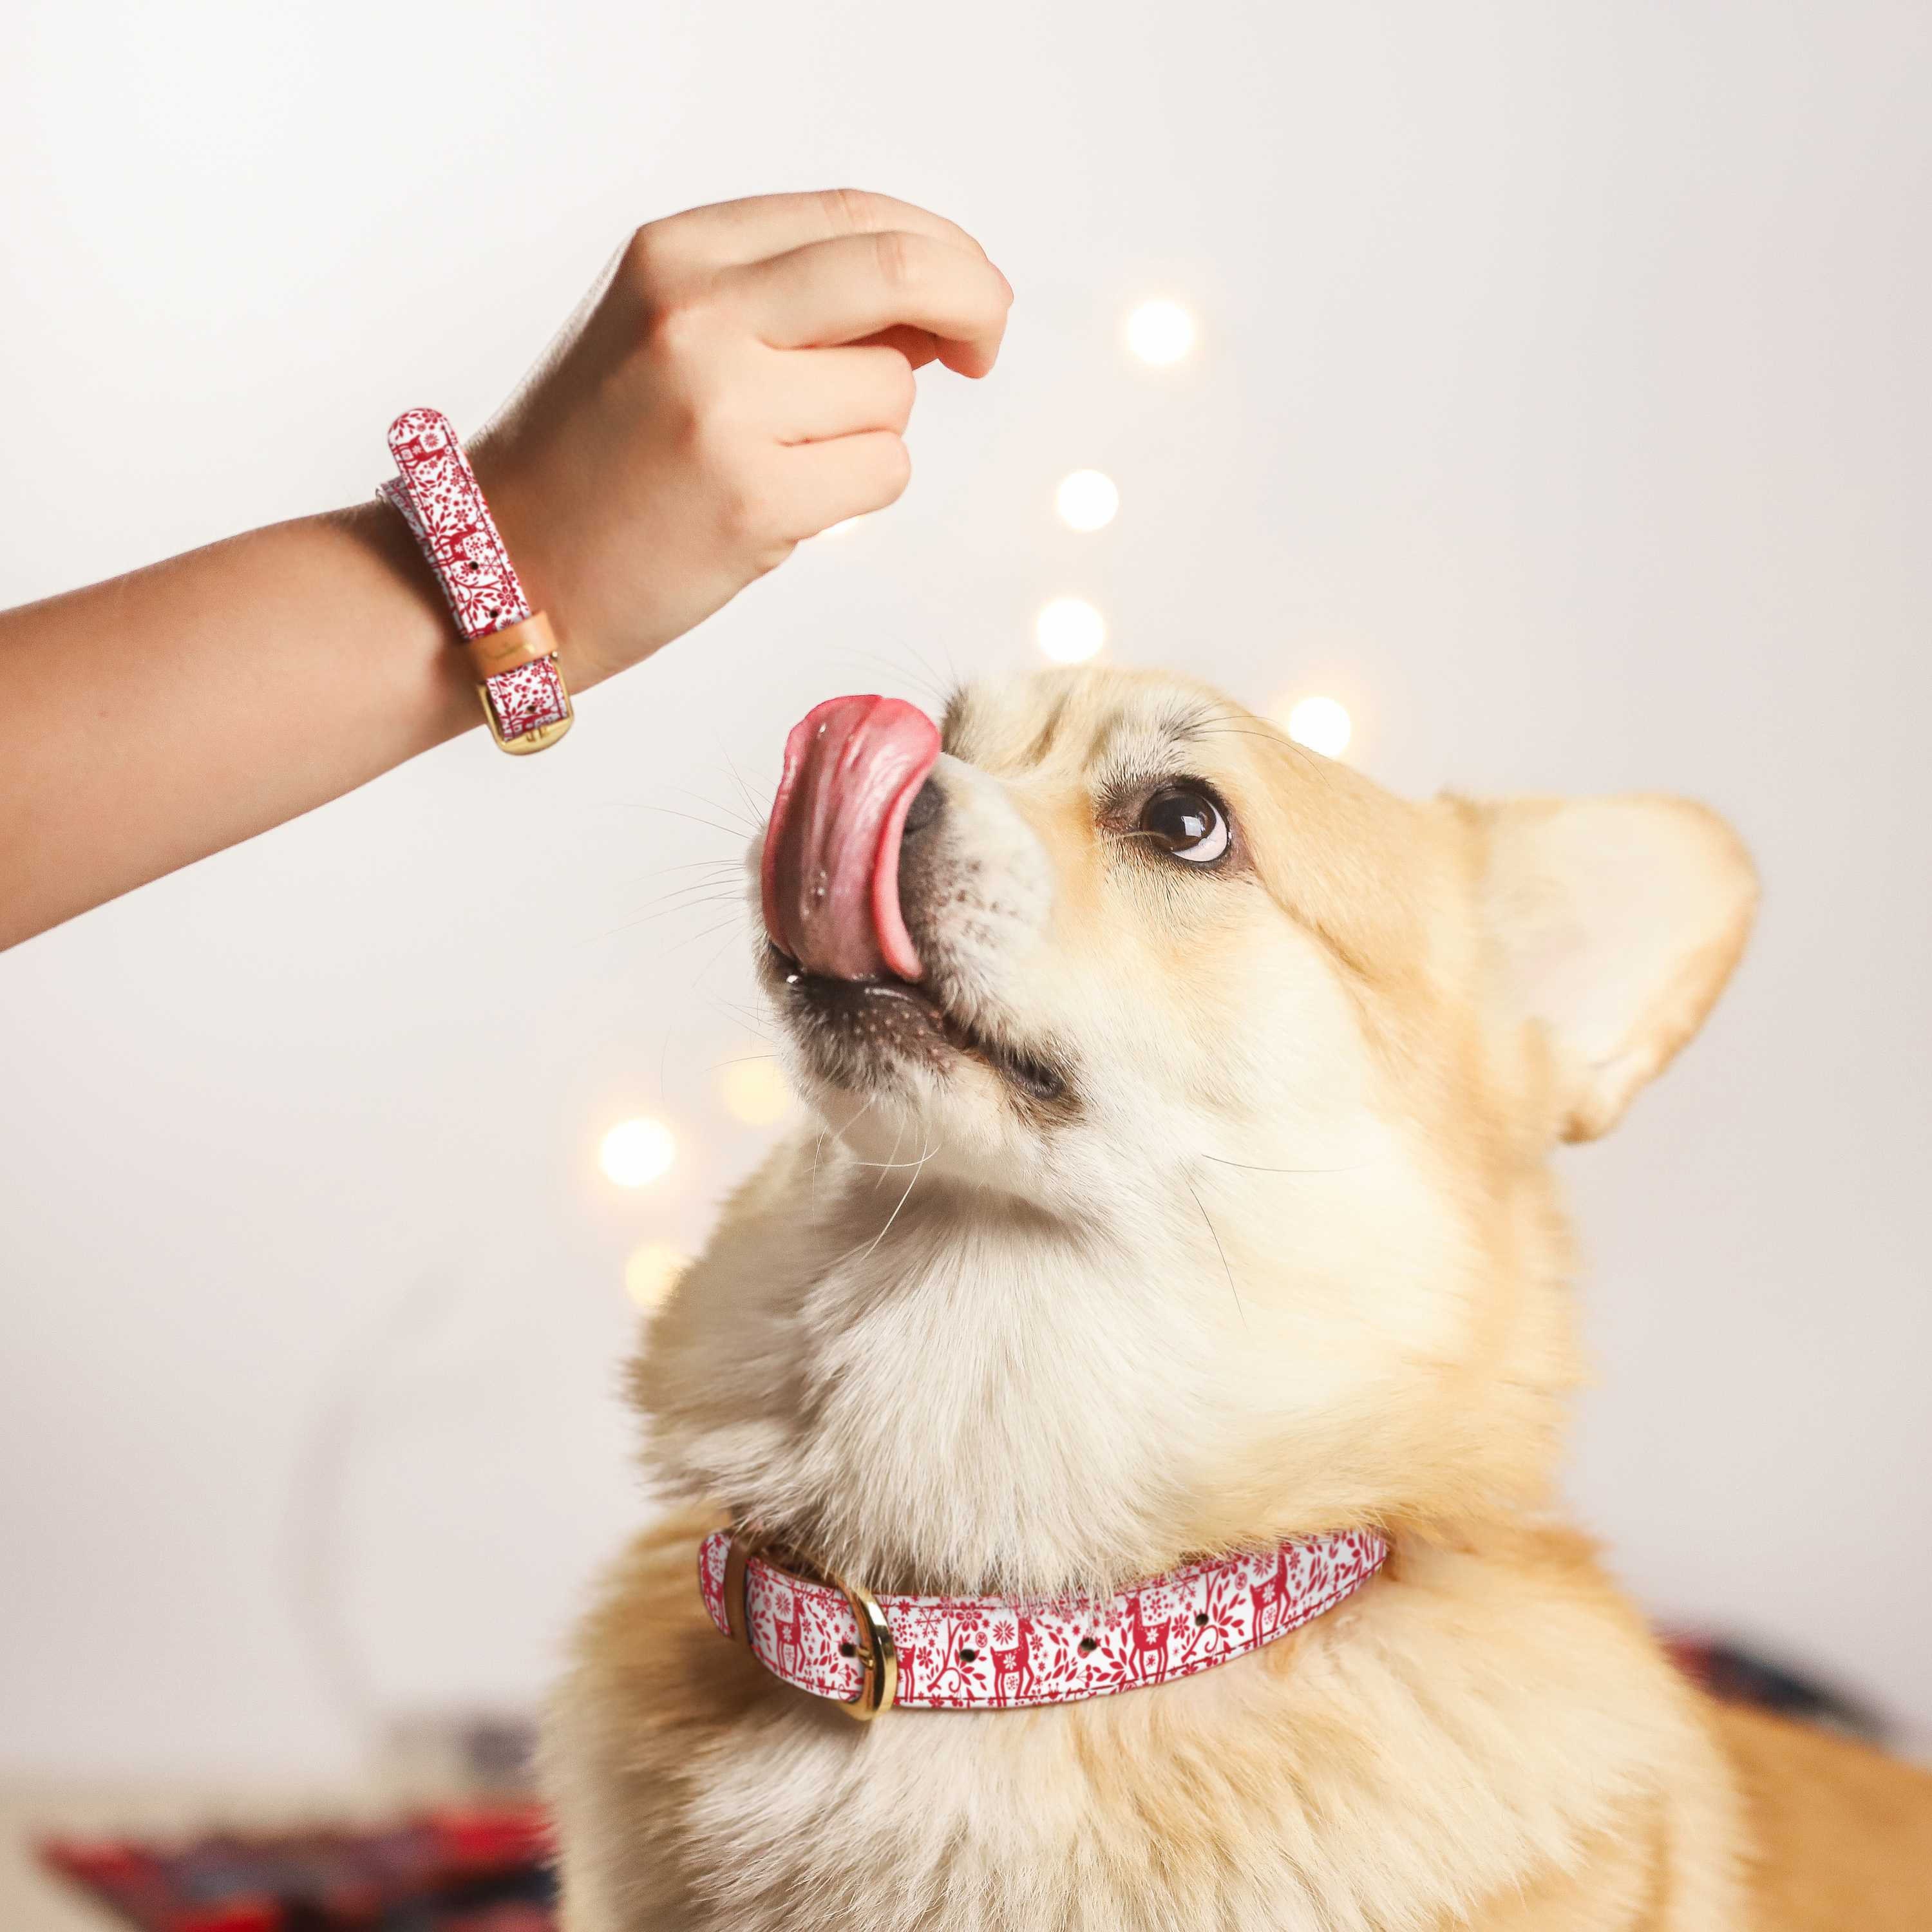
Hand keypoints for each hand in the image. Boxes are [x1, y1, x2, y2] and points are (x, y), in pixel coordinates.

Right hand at [472, 189, 1012, 689]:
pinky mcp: (752, 498)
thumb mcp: (667, 334)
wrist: (506, 567)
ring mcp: (724, 405)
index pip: (854, 215)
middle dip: (973, 303)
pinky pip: (880, 473)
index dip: (937, 251)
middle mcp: (698, 312)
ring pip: (893, 392)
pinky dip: (854, 494)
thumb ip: (786, 303)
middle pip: (900, 270)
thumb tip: (933, 309)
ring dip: (869, 433)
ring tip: (779, 465)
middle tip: (984, 348)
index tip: (964, 296)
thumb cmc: (598, 460)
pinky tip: (777, 510)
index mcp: (675, 253)